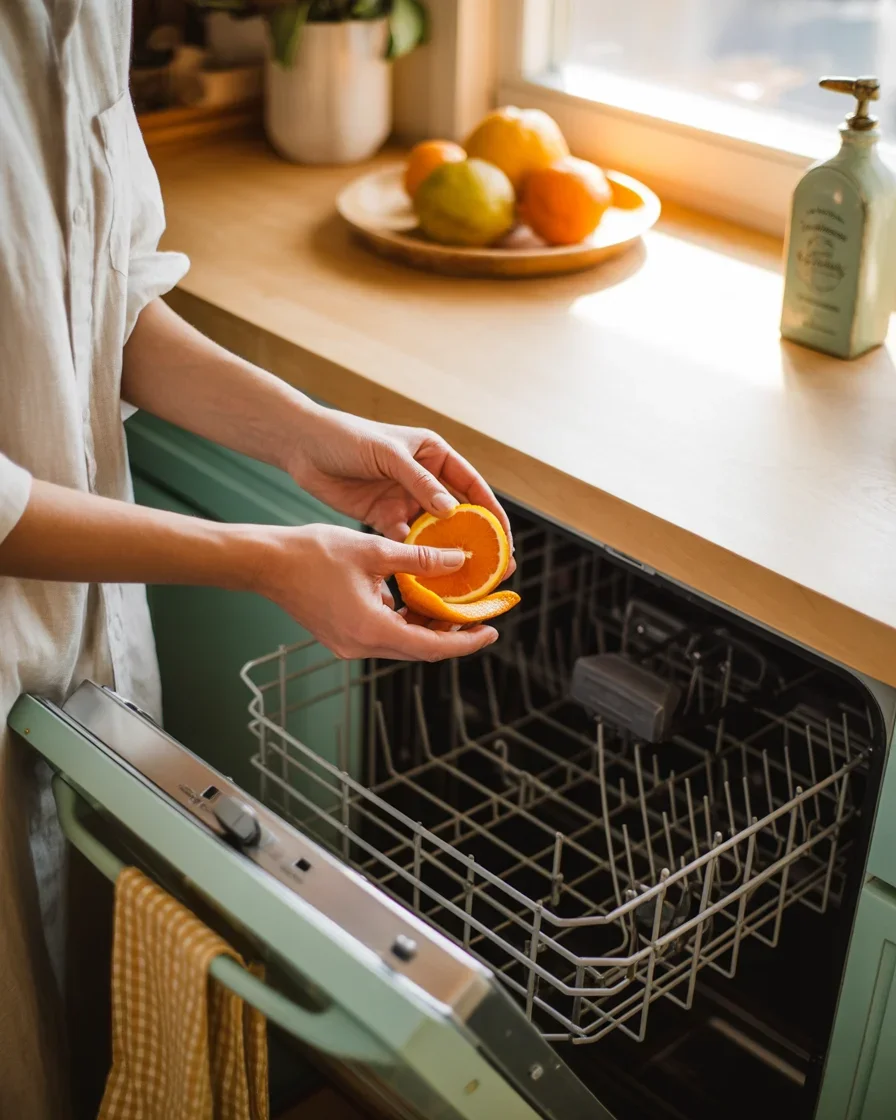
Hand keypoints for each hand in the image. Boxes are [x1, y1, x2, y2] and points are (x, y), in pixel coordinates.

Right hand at [252, 523, 498, 660]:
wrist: (266, 563)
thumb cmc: (313, 553)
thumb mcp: (375, 551)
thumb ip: (420, 560)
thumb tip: (460, 560)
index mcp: (371, 630)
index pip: (432, 646)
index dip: (466, 642)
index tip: (491, 630)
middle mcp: (361, 646)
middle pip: (420, 648)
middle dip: (453, 633)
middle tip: (480, 615)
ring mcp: (350, 644)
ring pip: (402, 642)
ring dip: (428, 625)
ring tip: (453, 602)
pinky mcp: (342, 636)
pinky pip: (384, 634)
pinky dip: (404, 620)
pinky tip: (415, 596)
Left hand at [287, 407, 514, 572]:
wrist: (302, 445)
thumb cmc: (347, 436)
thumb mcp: (387, 453)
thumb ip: (419, 482)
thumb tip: (452, 511)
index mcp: (434, 454)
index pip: (473, 486)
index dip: (491, 513)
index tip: (504, 539)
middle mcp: (425, 479)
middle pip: (459, 514)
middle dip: (475, 541)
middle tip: (493, 570)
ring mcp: (404, 500)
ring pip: (433, 532)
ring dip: (447, 554)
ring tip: (463, 581)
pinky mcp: (383, 517)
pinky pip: (405, 542)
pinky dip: (414, 558)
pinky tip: (425, 578)